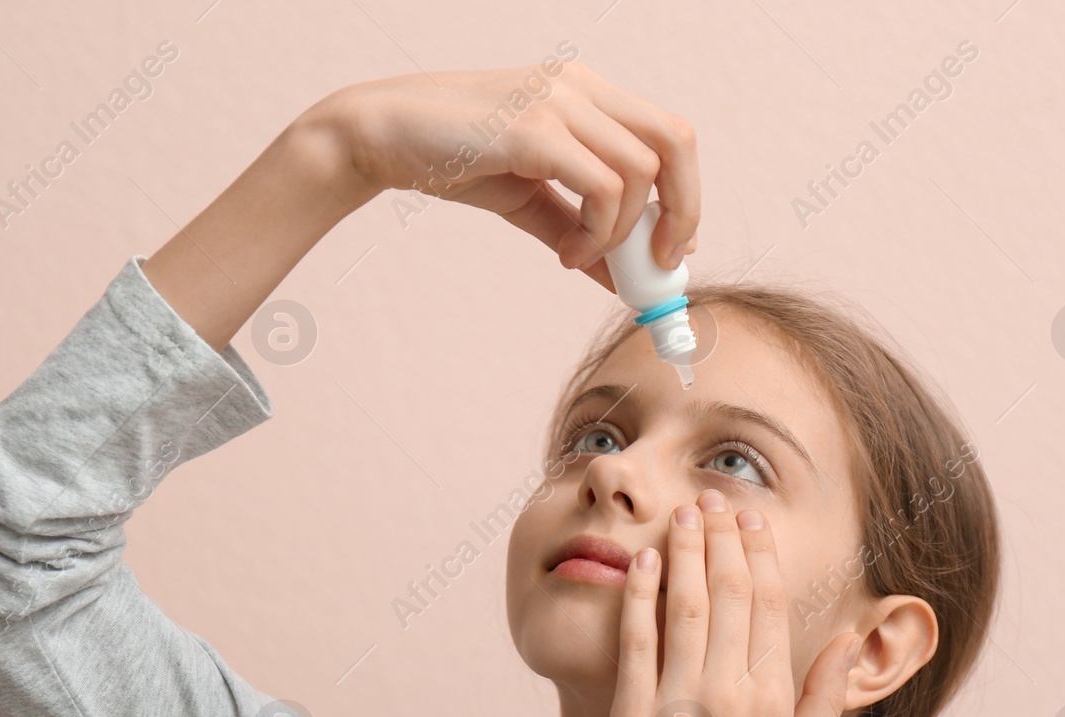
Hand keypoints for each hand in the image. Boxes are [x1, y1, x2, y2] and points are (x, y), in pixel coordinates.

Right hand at [305, 63, 700, 290]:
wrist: (380, 135)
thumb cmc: (453, 159)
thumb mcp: (529, 199)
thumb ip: (578, 230)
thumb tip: (622, 279)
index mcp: (586, 94)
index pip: (667, 136)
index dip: (684, 196)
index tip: (667, 251)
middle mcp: (582, 89)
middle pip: (676, 142)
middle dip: (682, 213)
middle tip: (656, 266)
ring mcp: (560, 103)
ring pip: (641, 171)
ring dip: (622, 233)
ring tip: (581, 259)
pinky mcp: (534, 130)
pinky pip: (601, 187)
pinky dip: (596, 234)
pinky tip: (565, 255)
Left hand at [603, 488, 862, 716]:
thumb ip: (825, 699)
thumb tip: (847, 639)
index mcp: (774, 703)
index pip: (768, 607)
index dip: (757, 556)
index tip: (748, 521)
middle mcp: (731, 696)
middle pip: (725, 594)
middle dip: (719, 539)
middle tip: (710, 499)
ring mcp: (679, 708)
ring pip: (682, 606)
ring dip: (681, 552)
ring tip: (679, 514)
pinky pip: (635, 644)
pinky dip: (637, 598)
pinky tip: (638, 563)